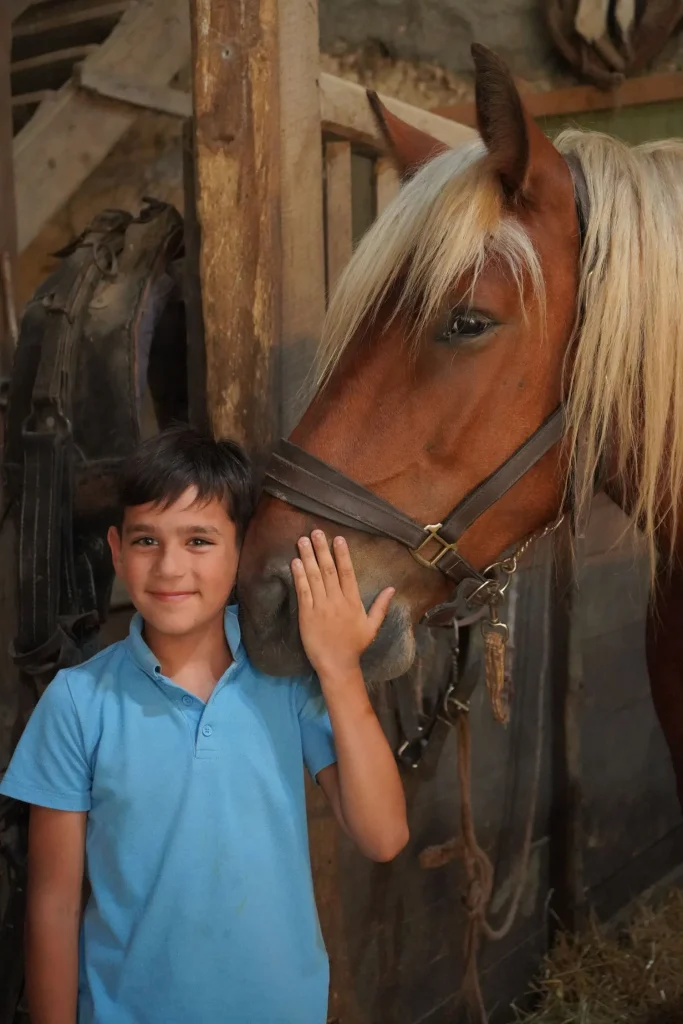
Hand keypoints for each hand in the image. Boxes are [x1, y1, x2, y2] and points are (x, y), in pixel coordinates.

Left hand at [291, 531, 394, 680]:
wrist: (337, 664)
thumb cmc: (354, 646)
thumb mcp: (372, 626)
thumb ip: (381, 606)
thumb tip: (392, 588)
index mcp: (352, 601)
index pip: (347, 572)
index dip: (342, 554)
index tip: (338, 538)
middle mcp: (337, 600)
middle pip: (328, 570)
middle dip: (322, 549)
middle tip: (316, 532)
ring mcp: (320, 607)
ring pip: (314, 577)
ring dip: (308, 557)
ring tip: (302, 540)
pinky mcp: (306, 614)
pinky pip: (303, 591)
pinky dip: (299, 576)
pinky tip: (296, 562)